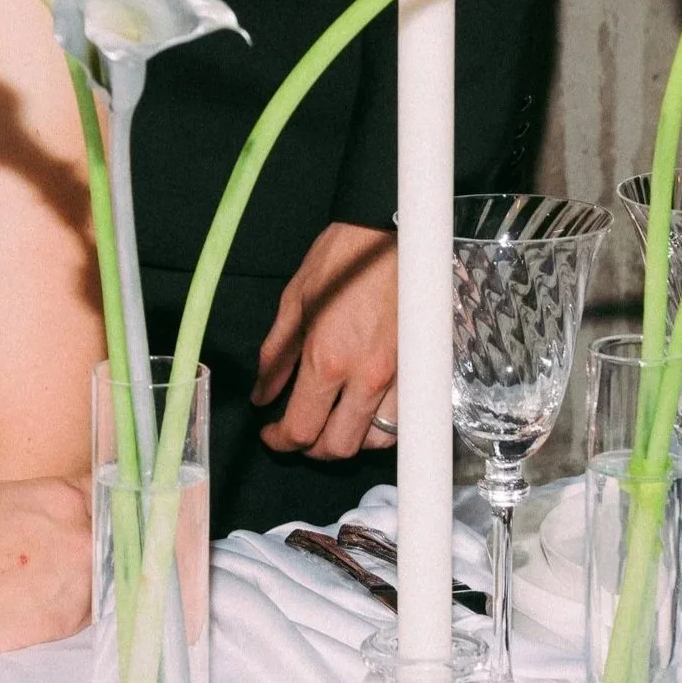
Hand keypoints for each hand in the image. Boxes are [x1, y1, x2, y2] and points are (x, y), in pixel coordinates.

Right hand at [0, 419, 91, 656]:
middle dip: (84, 533)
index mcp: (64, 497)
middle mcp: (83, 536)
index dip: (83, 497)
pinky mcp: (74, 618)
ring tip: (54, 573)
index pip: (97, 488)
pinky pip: (91, 607)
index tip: (71, 508)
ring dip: (84, 568)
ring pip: (102, 569)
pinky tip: (52, 599)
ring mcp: (83, 579)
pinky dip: (78, 602)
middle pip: (104, 529)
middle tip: (58, 544)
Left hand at [252, 222, 400, 459]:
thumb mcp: (293, 304)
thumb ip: (276, 357)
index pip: (301, 429)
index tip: (271, 434)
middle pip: (338, 447)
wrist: (388, 233)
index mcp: (327, 359)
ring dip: (348, 440)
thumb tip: (262, 395)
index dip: (280, 441)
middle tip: (296, 432)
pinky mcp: (419, 370)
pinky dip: (379, 427)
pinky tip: (362, 411)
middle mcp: (365, 376)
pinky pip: (402, 421)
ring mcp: (398, 377)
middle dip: (311, 449)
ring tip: (331, 422)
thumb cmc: (340, 260)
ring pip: (374, 442)